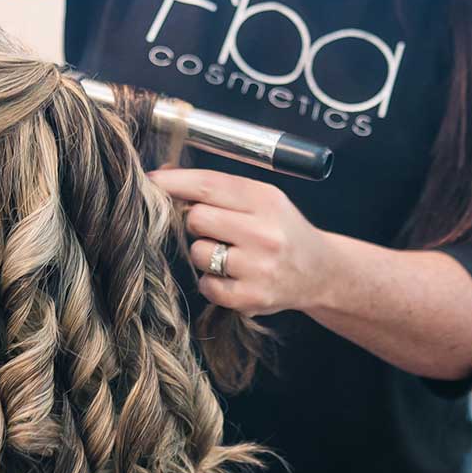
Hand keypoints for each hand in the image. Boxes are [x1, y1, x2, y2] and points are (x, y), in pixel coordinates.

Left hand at [149, 167, 325, 316]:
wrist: (321, 272)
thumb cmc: (282, 230)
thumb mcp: (261, 199)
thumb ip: (216, 188)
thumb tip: (163, 175)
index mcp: (266, 200)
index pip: (209, 186)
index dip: (175, 182)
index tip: (150, 181)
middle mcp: (265, 232)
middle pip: (197, 219)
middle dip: (197, 222)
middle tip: (217, 228)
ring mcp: (259, 267)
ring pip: (198, 252)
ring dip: (204, 253)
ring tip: (230, 254)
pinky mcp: (252, 297)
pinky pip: (206, 285)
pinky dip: (212, 282)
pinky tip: (233, 276)